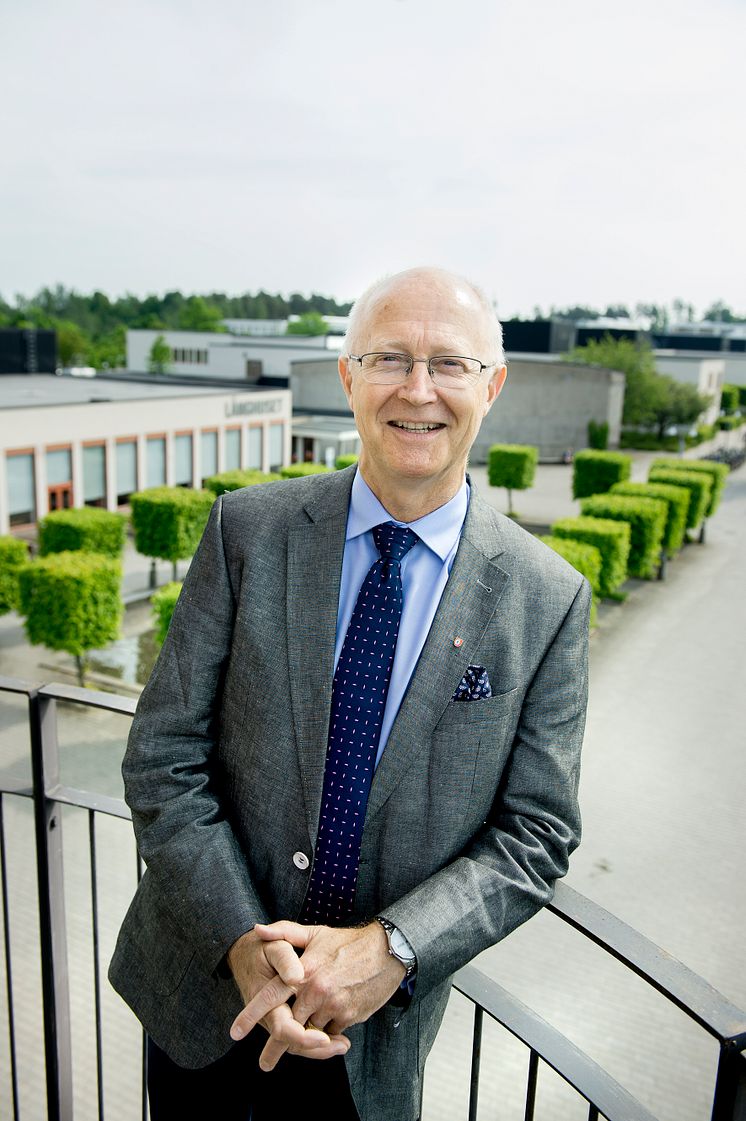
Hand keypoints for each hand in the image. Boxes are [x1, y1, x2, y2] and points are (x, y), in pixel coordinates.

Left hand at [232, 921, 404, 1069]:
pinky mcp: (349, 1017)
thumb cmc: (348, 942)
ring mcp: (333, 1006)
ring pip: (310, 1032)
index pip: (271, 996)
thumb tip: (257, 930)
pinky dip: (327, 1032)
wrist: (387, 951)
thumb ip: (284, 933)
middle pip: (289, 1026)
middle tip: (265, 1062)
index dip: (251, 1014)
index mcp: (304, 971)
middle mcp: (316, 991)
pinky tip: (330, 1022)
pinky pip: (330, 1034)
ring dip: (307, 1034)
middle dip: (277, 1045)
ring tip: (308, 1032)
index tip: (235, 1032)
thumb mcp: (315, 933)